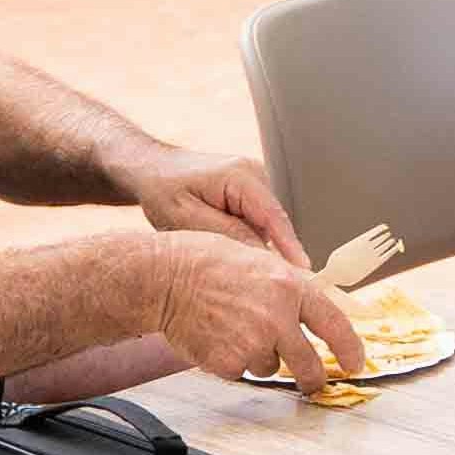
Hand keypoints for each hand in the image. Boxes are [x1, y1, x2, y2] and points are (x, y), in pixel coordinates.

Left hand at [128, 150, 305, 264]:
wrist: (151, 168)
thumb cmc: (162, 188)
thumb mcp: (186, 217)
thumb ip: (226, 235)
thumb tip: (261, 256)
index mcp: (240, 175)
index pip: (274, 217)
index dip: (290, 247)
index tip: (303, 273)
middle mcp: (254, 175)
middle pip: (273, 225)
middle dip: (266, 254)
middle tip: (254, 285)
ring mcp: (254, 183)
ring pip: (265, 228)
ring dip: (250, 247)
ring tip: (223, 261)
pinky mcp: (249, 195)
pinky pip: (256, 224)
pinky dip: (244, 240)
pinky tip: (223, 249)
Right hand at [144, 226, 363, 390]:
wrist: (166, 278)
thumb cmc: (208, 262)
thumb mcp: (260, 261)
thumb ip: (290, 288)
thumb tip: (313, 314)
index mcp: (290, 287)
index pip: (334, 324)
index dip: (350, 348)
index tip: (356, 362)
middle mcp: (277, 317)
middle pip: (310, 365)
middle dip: (313, 377)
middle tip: (312, 380)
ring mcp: (253, 344)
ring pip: (271, 367)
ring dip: (261, 357)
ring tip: (234, 328)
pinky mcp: (230, 363)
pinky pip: (243, 372)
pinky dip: (234, 361)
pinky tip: (218, 337)